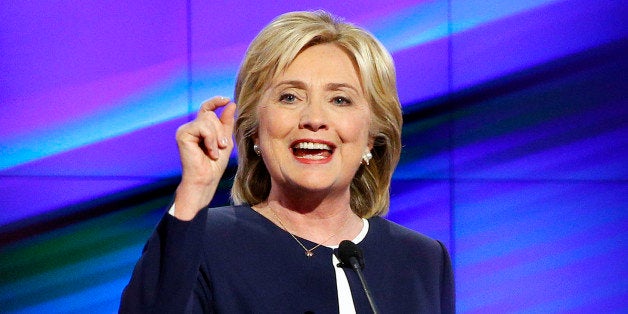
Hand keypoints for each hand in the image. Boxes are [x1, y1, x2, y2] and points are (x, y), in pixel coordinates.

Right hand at [173, 96, 236, 219]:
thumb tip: (231, 103)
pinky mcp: (182, 134)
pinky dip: (210, 140)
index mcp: (200, 128)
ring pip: (208, 120)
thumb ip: (227, 123)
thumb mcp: (225, 140)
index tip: (227, 100)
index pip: (207, 109)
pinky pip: (203, 128)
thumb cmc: (214, 165)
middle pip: (210, 115)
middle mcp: (190, 127)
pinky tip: (209, 152)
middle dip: (221, 131)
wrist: (205, 179)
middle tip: (222, 146)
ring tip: (215, 151)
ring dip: (217, 137)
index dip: (216, 101)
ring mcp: (185, 130)